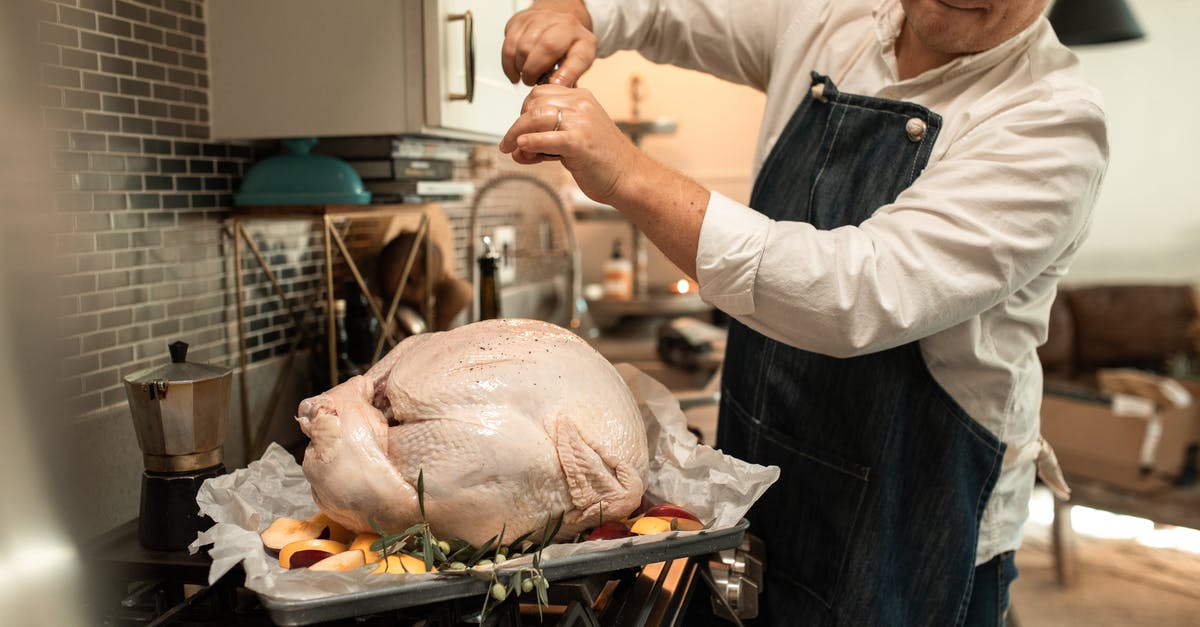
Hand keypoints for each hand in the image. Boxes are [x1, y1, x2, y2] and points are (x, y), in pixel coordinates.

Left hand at [499, 85, 641, 205]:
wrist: (630, 178)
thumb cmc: (605, 162)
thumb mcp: (573, 141)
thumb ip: (547, 139)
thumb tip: (516, 147)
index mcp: (581, 98)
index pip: (540, 93)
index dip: (524, 111)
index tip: (520, 130)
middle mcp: (581, 105)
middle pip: (534, 103)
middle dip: (517, 124)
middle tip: (513, 145)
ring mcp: (581, 122)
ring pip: (535, 118)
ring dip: (516, 135)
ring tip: (514, 151)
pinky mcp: (579, 142)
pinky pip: (546, 137)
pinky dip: (529, 143)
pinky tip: (523, 151)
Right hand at [502, 0, 595, 85]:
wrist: (557, 27)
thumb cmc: (567, 51)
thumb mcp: (576, 68)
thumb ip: (568, 79)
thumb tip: (554, 88)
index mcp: (584, 41)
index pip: (578, 57)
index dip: (567, 74)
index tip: (555, 85)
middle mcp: (565, 24)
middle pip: (546, 47)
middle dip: (534, 71)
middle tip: (532, 81)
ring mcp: (542, 19)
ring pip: (523, 46)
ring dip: (520, 68)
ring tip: (526, 75)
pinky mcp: (522, 19)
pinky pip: (509, 44)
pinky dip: (508, 64)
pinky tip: (514, 71)